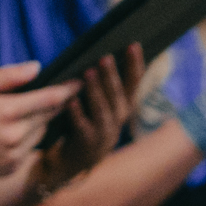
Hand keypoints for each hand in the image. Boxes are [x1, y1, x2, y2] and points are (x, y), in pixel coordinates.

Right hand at [0, 62, 78, 180]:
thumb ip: (7, 76)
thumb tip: (37, 67)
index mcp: (7, 111)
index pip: (50, 99)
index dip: (69, 90)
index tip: (81, 82)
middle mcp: (15, 135)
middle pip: (50, 116)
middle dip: (56, 104)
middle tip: (60, 94)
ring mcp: (16, 154)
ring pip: (42, 133)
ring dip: (39, 122)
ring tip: (20, 115)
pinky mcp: (14, 167)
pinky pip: (31, 149)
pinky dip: (27, 139)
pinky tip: (11, 134)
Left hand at [49, 43, 145, 184]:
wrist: (70, 160)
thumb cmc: (81, 123)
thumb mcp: (97, 104)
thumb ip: (101, 84)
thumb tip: (98, 54)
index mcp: (122, 107)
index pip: (133, 83)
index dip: (135, 65)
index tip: (134, 44)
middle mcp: (118, 120)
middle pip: (118, 95)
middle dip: (113, 76)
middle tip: (105, 57)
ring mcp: (104, 133)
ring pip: (103, 110)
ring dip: (96, 91)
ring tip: (88, 73)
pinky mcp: (86, 144)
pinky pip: (82, 126)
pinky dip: (77, 113)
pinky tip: (70, 101)